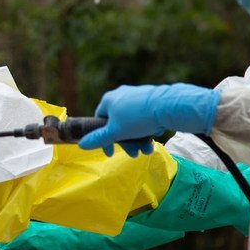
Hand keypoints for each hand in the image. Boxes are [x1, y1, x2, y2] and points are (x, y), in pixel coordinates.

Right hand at [78, 84, 219, 156]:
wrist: (168, 106)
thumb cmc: (137, 118)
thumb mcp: (116, 132)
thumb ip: (99, 139)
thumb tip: (82, 145)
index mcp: (109, 100)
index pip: (100, 120)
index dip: (104, 138)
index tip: (111, 152)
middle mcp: (121, 95)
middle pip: (118, 124)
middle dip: (127, 142)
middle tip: (135, 153)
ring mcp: (137, 96)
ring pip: (133, 123)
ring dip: (138, 139)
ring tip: (147, 150)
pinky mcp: (151, 99)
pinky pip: (144, 118)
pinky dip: (147, 130)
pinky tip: (154, 137)